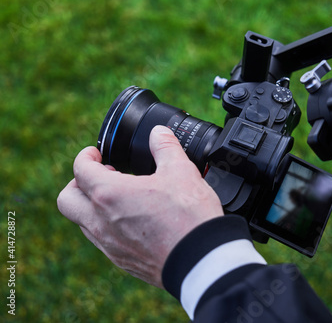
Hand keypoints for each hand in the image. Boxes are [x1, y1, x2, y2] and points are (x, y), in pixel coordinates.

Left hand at [57, 125, 223, 287]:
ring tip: (121, 199)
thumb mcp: (181, 171)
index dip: (86, 156)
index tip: (96, 153)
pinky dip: (107, 227)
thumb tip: (159, 133)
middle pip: (67, 199)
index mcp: (109, 194)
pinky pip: (102, 242)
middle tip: (101, 176)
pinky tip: (133, 222)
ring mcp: (109, 245)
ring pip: (83, 223)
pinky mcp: (122, 261)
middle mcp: (100, 221)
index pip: (80, 169)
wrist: (199, 259)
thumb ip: (166, 147)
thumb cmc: (188, 215)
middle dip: (78, 183)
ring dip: (92, 207)